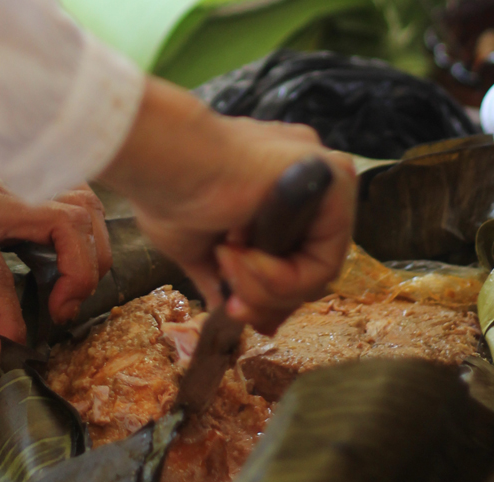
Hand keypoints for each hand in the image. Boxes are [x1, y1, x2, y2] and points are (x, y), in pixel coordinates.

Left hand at [0, 144, 111, 348]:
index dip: (6, 314)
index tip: (12, 346)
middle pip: (65, 230)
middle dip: (77, 280)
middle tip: (59, 313)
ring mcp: (20, 178)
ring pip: (83, 212)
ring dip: (91, 255)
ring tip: (71, 290)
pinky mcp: (30, 172)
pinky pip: (81, 197)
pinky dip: (89, 230)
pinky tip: (72, 254)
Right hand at [99, 78, 356, 333]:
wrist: (161, 161)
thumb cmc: (167, 192)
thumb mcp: (196, 247)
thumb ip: (221, 275)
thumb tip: (225, 305)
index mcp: (276, 189)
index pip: (293, 259)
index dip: (266, 296)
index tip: (232, 308)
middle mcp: (303, 180)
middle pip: (308, 269)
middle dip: (266, 299)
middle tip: (232, 304)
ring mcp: (320, 178)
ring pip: (318, 270)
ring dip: (265, 287)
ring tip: (226, 261)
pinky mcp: (332, 179)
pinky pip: (326, 258)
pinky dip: (284, 277)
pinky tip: (246, 256)